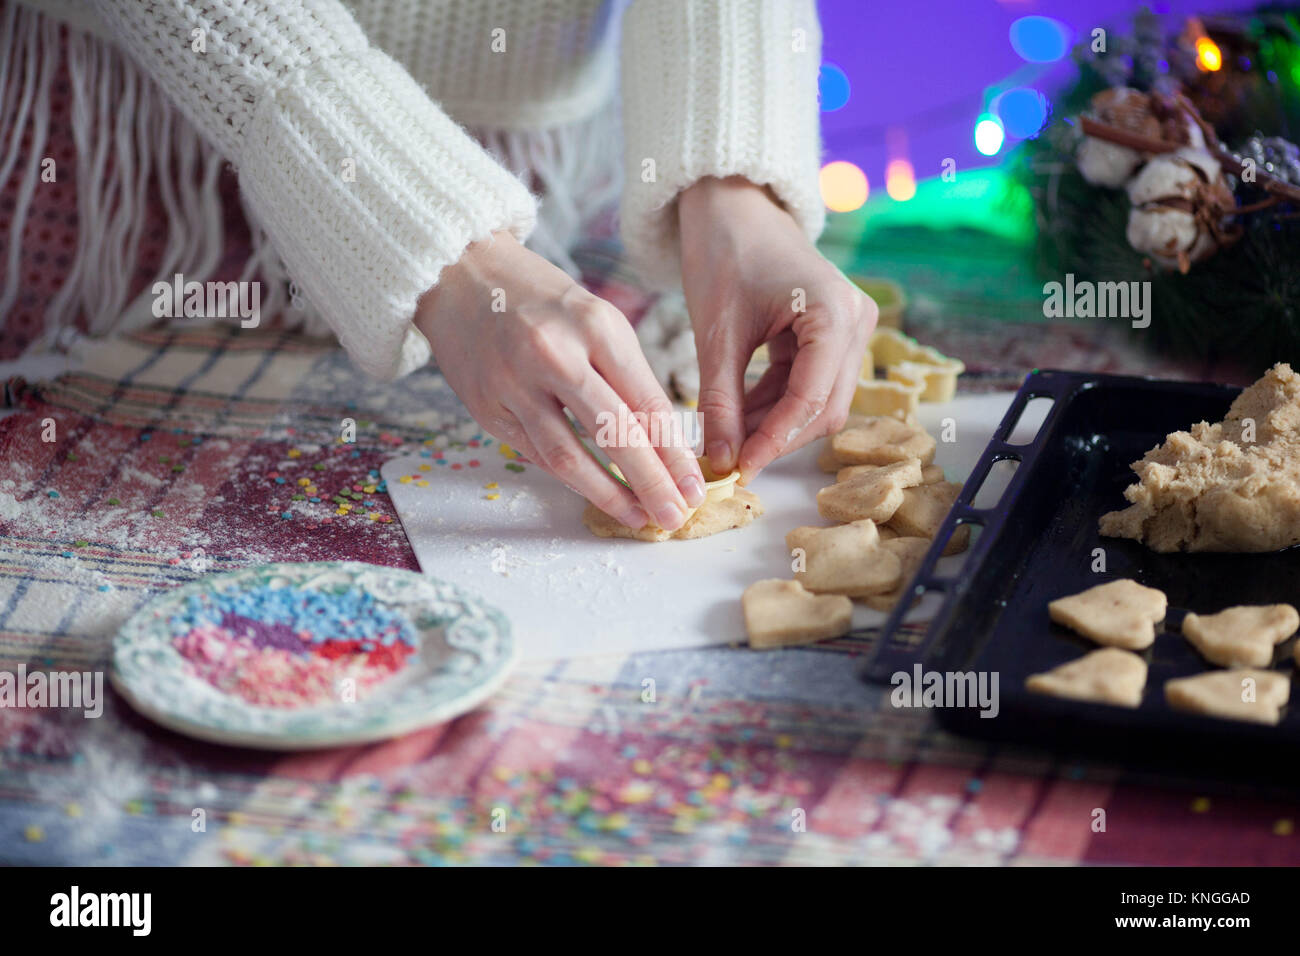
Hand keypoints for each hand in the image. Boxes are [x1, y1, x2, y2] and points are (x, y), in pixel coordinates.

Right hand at [415, 232, 704, 530]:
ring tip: (640, 517)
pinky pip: (537, 454)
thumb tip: (664, 446)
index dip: (675, 453)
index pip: (647, 403)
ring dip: (609, 495)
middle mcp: (554, 354)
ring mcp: (515, 385)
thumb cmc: (544, 300)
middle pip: (613, 434)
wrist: (462, 275)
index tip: (695, 487)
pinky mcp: (487, 409)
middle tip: (676, 517)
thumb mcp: (597, 319)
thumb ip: (628, 377)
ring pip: (569, 456)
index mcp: (596, 326)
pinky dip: (571, 479)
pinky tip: (598, 494)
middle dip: (651, 482)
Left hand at [678, 176, 876, 482]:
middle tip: (728, 460)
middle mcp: (855, 320)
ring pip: (817, 401)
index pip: (810, 399)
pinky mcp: (834, 333)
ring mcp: (849, 327)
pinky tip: (738, 414)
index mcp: (833, 312)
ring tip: (725, 436)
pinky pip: (808, 384)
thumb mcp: (716, 334)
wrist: (733, 207)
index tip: (739, 469)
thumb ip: (719, 400)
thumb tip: (719, 461)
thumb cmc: (723, 254)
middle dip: (775, 437)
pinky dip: (774, 403)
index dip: (774, 441)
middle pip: (823, 407)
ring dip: (772, 423)